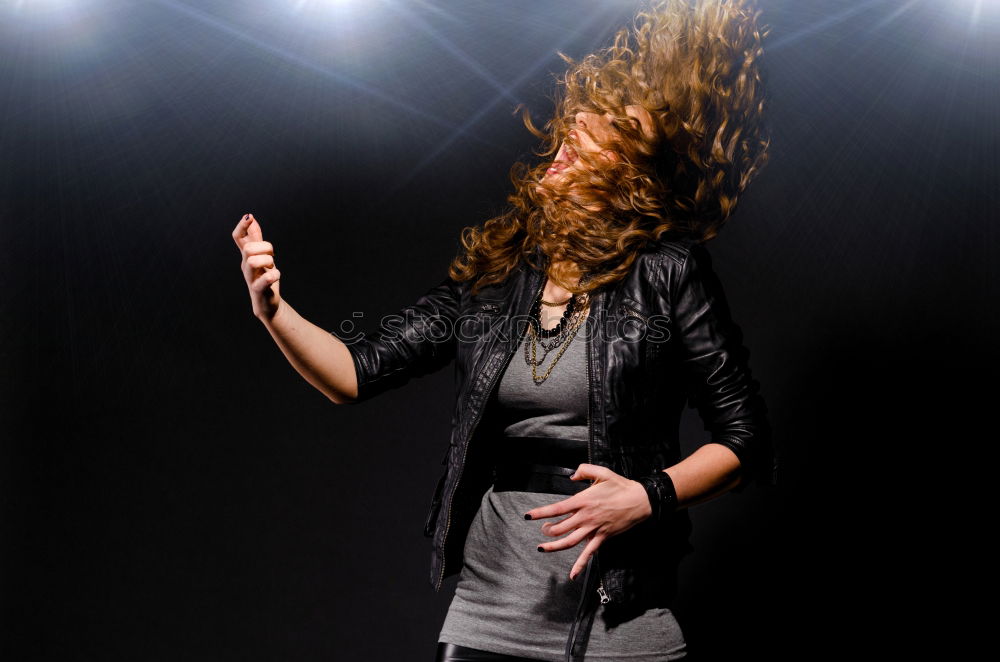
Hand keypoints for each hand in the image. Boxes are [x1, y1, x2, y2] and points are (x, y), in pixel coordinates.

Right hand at [232, 213, 281, 319]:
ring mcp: (250, 278)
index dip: (242, 226)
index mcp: (246, 256)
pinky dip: (273, 275)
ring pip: (253, 261)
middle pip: (248, 248)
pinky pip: (265, 279)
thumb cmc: (264, 277)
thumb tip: (251, 218)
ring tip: (272, 267)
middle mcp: (245, 265)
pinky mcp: (258, 290)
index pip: (238, 238)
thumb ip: (256, 238)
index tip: (249, 216)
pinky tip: (276, 276)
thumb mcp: (261, 255)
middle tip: (272, 256)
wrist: (268, 303)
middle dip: (265, 248)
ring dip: (268, 261)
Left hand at [524, 463, 652, 580]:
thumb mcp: (602, 472)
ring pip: (569, 542)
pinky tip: (572, 575)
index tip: (528, 516)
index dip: (541, 513)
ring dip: (554, 546)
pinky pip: (589, 554)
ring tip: (543, 547)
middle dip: (547, 530)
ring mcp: (594, 529)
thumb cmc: (621, 486)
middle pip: (560, 527)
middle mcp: (586, 516)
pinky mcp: (602, 537)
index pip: (557, 509)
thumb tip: (572, 476)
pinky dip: (580, 565)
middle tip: (543, 529)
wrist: (640, 500)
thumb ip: (584, 470)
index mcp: (583, 500)